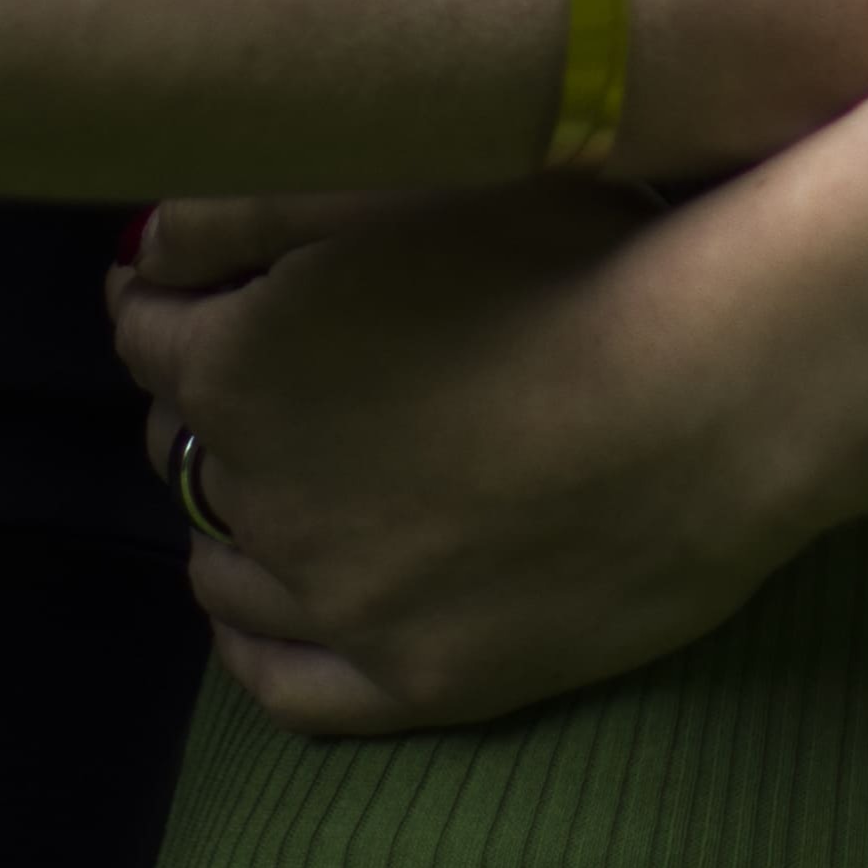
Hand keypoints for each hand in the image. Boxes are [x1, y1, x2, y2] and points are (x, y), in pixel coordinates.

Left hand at [115, 176, 771, 734]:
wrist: (720, 386)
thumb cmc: (574, 251)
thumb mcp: (396, 180)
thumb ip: (241, 210)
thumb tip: (147, 251)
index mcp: (244, 363)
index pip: (149, 333)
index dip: (166, 300)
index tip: (187, 286)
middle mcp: (267, 494)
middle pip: (188, 452)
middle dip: (206, 407)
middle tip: (258, 374)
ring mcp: (340, 601)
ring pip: (226, 571)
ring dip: (232, 521)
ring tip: (273, 485)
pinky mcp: (419, 679)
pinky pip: (287, 688)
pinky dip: (255, 647)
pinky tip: (263, 618)